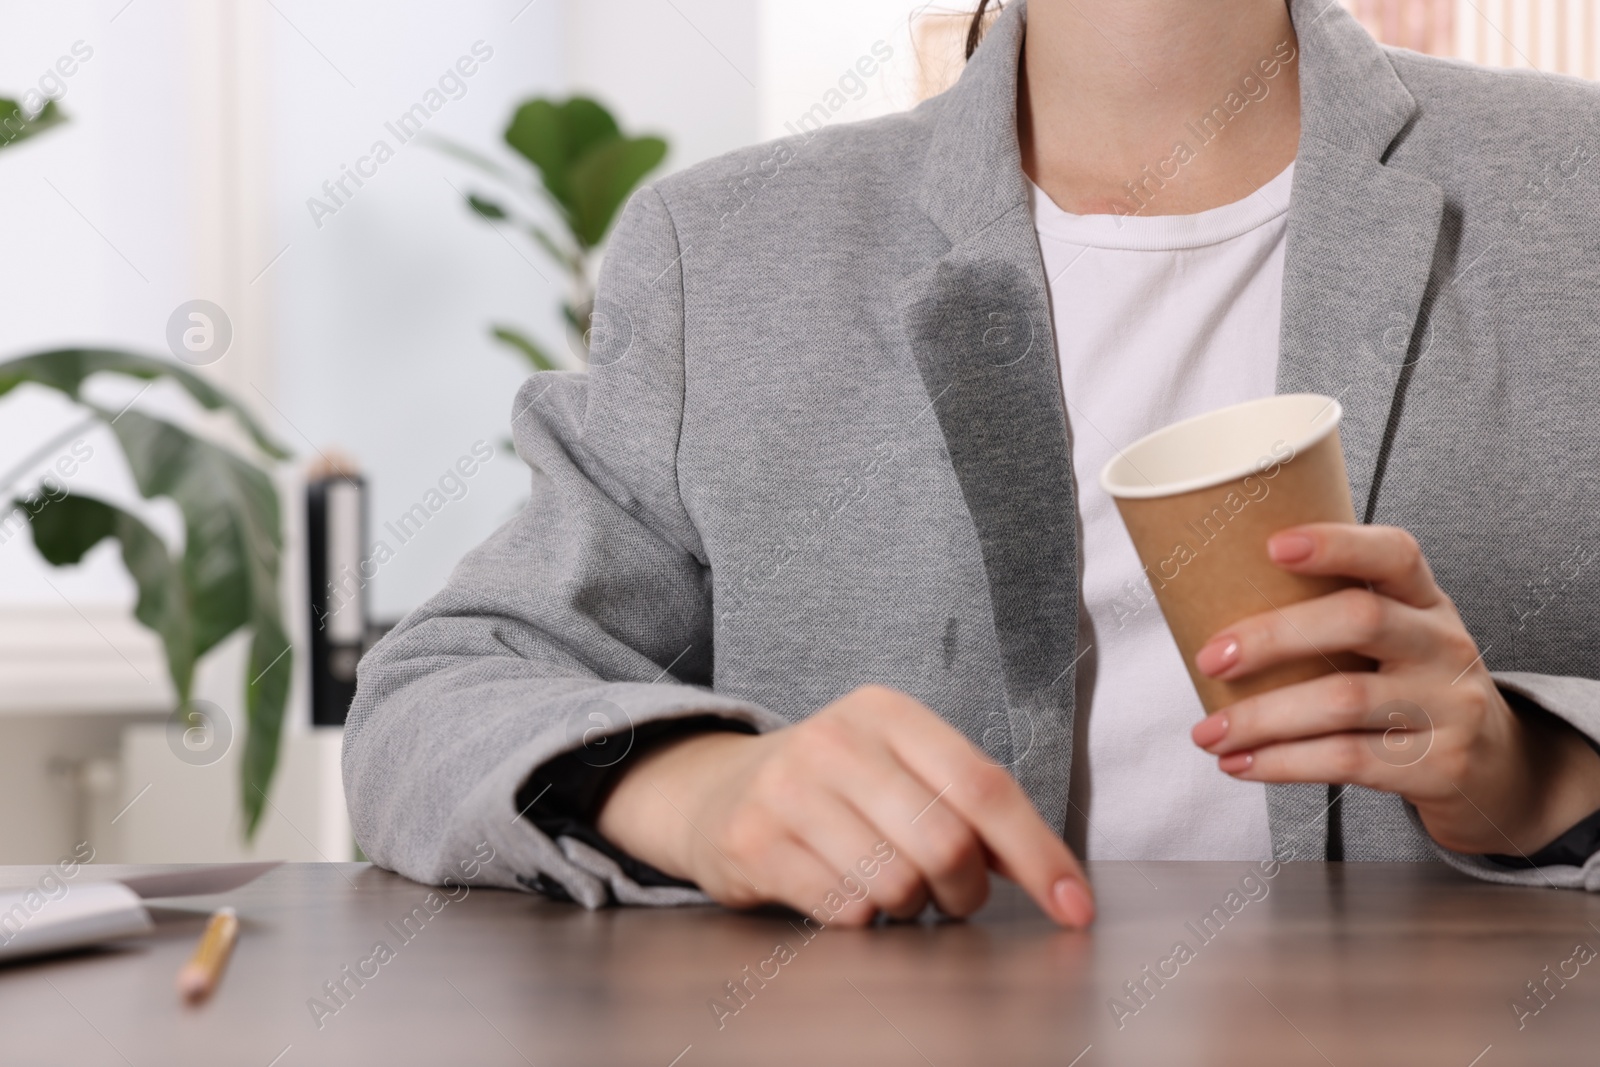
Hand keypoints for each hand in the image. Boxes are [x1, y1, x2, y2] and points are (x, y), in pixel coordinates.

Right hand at [595, 685, 1093, 926]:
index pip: (984, 786)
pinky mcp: (753, 841)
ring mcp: (789, 788)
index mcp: (887, 712)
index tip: (1075, 908)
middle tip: (951, 897)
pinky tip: (843, 892)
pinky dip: (860, 920)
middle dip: (963, 890)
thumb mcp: (900, 770)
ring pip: (896, 884)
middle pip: (946, 843)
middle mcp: (837, 739)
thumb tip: (1057, 877)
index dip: (1038, 855)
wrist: (715, 791)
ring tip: (888, 888)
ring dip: (908, 908)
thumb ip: (971, 807)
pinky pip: (844, 910)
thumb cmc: (833, 788)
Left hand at [1189, 523, 1599, 855]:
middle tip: (1207, 659)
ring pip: (1342, 700)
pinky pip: (1347, 760)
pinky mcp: (1439, 767)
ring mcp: (1448, 707)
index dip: (1337, 544)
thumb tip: (1208, 610)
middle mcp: (1443, 645)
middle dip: (1272, 637)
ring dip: (1260, 717)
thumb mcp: (1395, 640)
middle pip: (1359, 620)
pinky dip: (1282, 763)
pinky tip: (1240, 764)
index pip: (1394, 554)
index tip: (1273, 545)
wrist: (1497, 769)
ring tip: (1206, 733)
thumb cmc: (1412, 688)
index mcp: (1426, 601)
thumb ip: (1331, 619)